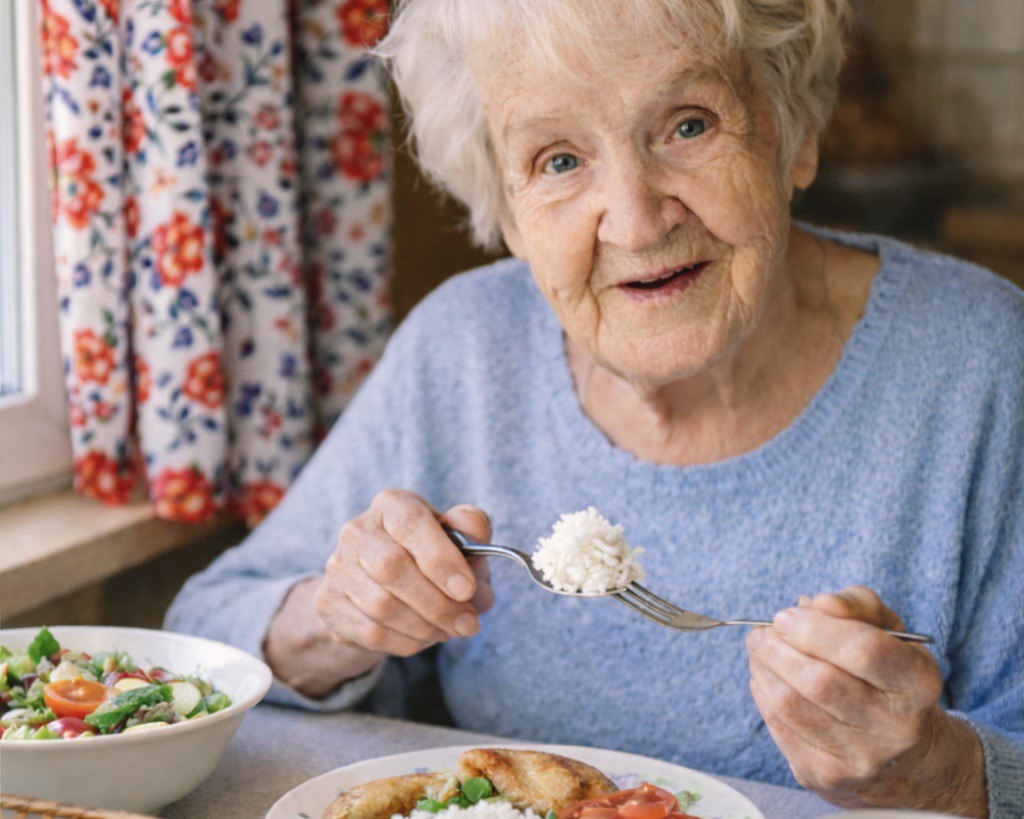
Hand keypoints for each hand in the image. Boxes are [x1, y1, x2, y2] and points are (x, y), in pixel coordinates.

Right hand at [315, 490, 494, 657]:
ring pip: (381, 605)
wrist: (381, 586)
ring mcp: (338, 567)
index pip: (411, 523)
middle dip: (438, 603)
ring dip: (424, 626)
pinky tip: (424, 638)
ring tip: (449, 630)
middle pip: (392, 568)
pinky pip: (370, 632)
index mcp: (391, 505)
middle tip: (467, 623)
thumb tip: (476, 531)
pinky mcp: (328, 603)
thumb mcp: (456, 538)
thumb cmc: (428, 557)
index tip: (467, 589)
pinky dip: (406, 641)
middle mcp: (357, 531)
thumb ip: (471, 529)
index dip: (441, 558)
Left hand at [746, 586, 986, 814]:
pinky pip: (779, 726)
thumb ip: (856, 605)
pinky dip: (763, 693)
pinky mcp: (826, 774)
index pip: (865, 651)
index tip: (786, 616)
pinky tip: (766, 678)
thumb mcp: (888, 631)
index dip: (816, 629)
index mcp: (918, 683)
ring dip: (763, 668)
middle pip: (820, 681)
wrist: (904, 756)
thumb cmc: (888, 675)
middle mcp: (894, 727)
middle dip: (777, 648)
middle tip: (762, 633)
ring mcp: (860, 757)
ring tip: (760, 650)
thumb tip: (814, 603)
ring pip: (791, 704)